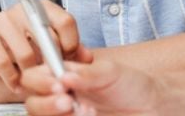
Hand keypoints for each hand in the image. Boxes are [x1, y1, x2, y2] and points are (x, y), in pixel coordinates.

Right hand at [0, 0, 87, 92]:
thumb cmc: (18, 38)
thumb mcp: (45, 39)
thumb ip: (68, 47)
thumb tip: (88, 58)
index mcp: (42, 6)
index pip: (66, 21)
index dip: (71, 45)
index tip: (68, 60)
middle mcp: (23, 9)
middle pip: (48, 40)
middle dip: (51, 64)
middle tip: (51, 77)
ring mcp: (3, 19)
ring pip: (26, 55)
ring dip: (30, 74)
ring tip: (32, 81)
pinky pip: (4, 63)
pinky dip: (12, 79)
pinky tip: (16, 84)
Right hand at [21, 59, 161, 115]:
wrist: (153, 107)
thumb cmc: (133, 86)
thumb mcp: (112, 72)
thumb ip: (88, 73)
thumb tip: (65, 75)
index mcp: (65, 78)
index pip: (36, 77)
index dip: (40, 79)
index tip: (57, 82)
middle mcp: (62, 99)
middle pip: (32, 103)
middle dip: (45, 102)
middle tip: (66, 100)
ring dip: (52, 113)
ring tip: (78, 110)